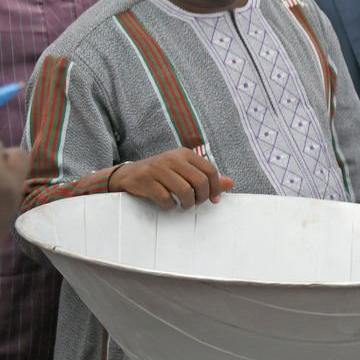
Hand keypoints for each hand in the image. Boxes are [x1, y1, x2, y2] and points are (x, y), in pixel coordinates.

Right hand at [110, 149, 232, 209]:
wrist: (129, 174)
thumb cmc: (162, 174)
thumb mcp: (184, 171)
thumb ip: (207, 177)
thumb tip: (231, 183)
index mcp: (184, 153)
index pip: (210, 170)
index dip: (216, 187)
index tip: (214, 199)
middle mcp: (172, 158)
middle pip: (199, 181)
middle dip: (202, 197)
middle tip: (197, 203)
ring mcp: (157, 169)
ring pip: (184, 191)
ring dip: (188, 203)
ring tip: (185, 205)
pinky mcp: (145, 181)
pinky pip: (166, 198)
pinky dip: (170, 205)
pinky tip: (169, 204)